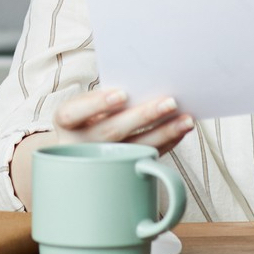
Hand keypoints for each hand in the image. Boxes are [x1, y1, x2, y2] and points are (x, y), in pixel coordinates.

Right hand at [49, 87, 193, 155]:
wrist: (78, 152)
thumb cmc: (86, 118)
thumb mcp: (85, 107)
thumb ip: (105, 98)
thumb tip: (147, 82)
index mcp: (66, 122)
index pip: (73, 113)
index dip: (97, 104)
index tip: (121, 94)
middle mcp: (80, 145)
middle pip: (111, 132)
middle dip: (143, 116)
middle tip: (170, 102)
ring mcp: (101, 161)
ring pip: (134, 149)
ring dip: (164, 133)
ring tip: (186, 120)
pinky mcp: (120, 171)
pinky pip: (145, 157)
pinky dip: (166, 143)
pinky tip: (180, 130)